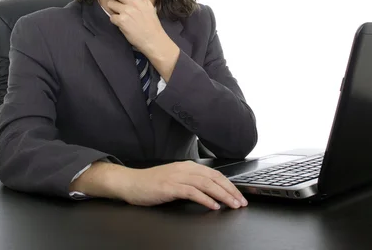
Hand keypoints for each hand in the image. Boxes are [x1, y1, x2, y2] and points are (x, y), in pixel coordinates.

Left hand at [105, 0, 179, 80]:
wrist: (154, 40)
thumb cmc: (151, 25)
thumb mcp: (149, 8)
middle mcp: (134, 3)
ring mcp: (128, 12)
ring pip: (111, 4)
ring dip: (113, 9)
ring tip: (122, 15)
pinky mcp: (122, 21)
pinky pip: (111, 17)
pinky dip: (115, 21)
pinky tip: (123, 25)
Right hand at [118, 160, 247, 209]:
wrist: (130, 183)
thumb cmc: (151, 183)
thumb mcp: (175, 180)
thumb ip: (191, 183)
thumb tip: (210, 192)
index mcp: (188, 166)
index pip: (214, 174)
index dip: (229, 184)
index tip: (238, 195)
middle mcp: (184, 169)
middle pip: (213, 178)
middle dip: (230, 190)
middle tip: (240, 201)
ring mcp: (177, 177)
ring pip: (206, 184)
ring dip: (222, 195)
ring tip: (232, 204)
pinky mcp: (170, 186)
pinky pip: (192, 192)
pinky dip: (205, 199)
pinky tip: (213, 206)